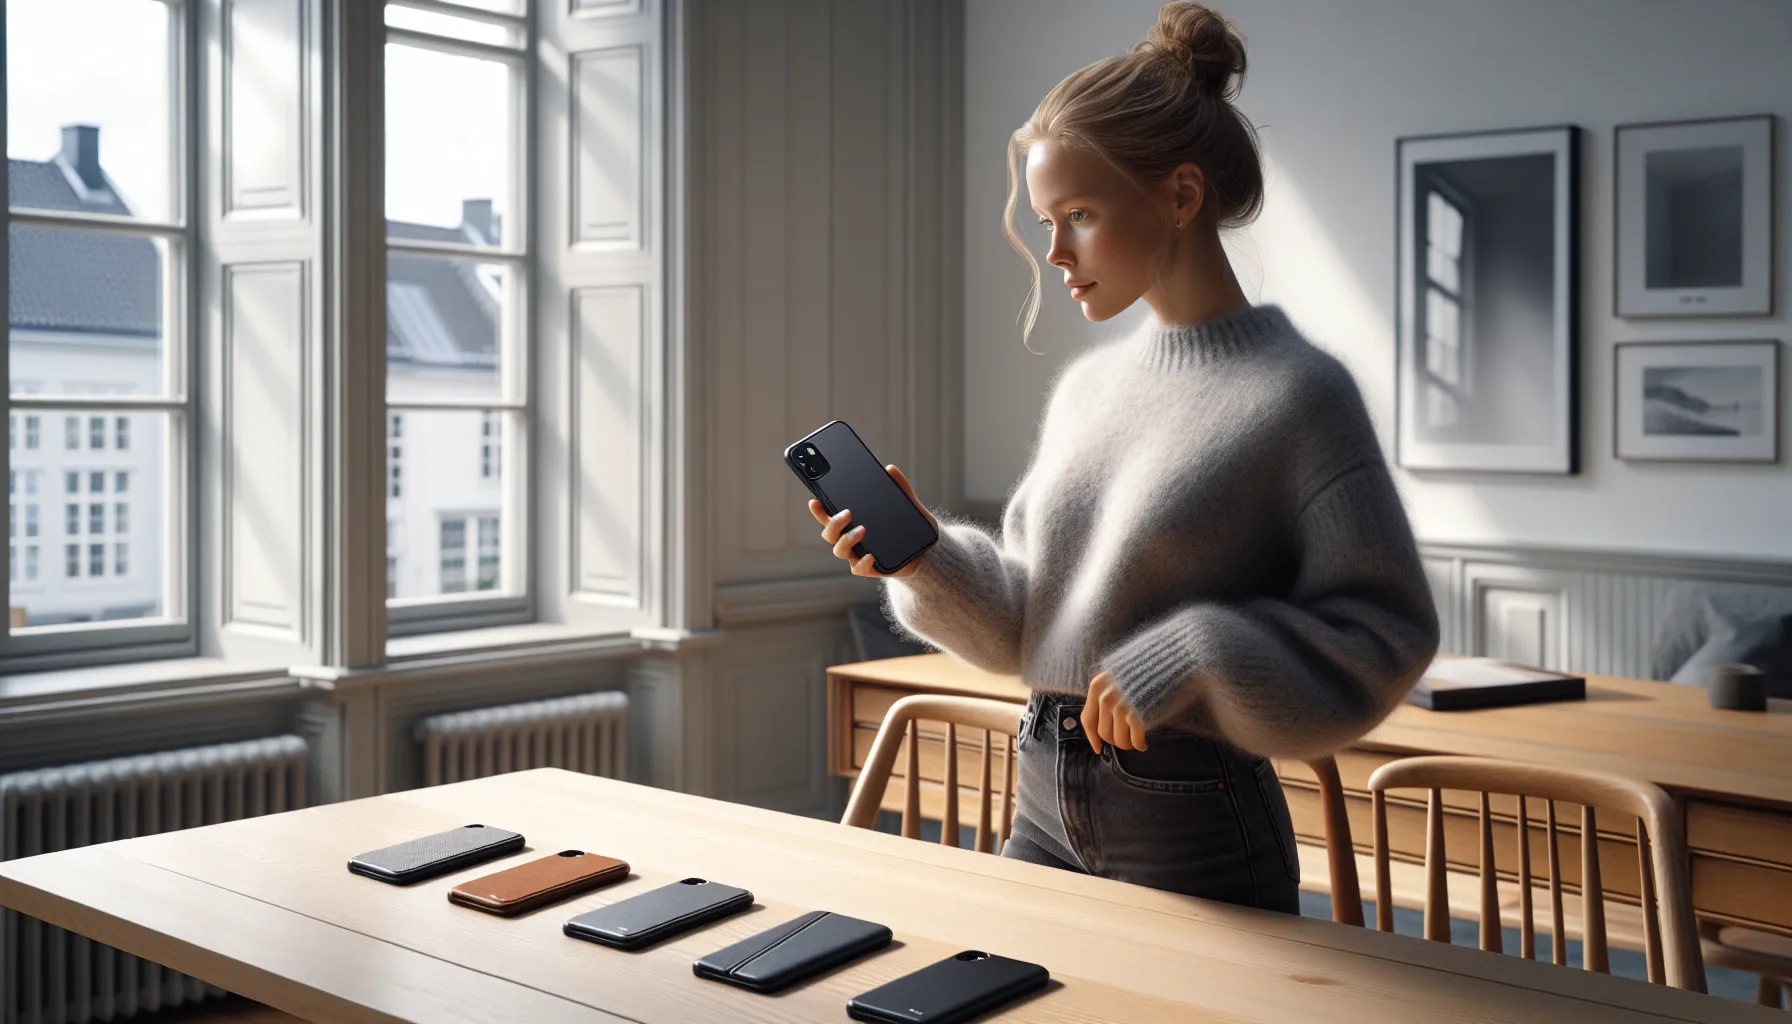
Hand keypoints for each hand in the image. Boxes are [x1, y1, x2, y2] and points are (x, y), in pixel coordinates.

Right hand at [808, 464, 936, 578]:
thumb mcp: (907, 505)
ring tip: (862, 530)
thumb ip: (900, 487)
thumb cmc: (908, 527)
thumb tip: (890, 469)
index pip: (830, 516)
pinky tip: (871, 555)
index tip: (814, 501)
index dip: (819, 511)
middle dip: (833, 523)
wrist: (925, 552)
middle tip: (847, 512)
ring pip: (840, 551)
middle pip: (829, 534)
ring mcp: (858, 555)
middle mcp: (850, 540)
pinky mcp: (870, 569)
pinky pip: (858, 569)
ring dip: (847, 540)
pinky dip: (862, 563)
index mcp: (852, 524)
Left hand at [1082, 671, 1147, 753]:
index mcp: (1098, 686)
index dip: (1092, 737)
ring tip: (1136, 741)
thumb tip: (1104, 720)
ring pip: (1119, 740)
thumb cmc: (1146, 666)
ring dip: (1128, 744)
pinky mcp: (1137, 714)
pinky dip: (1139, 744)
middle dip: (1116, 741)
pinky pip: (1135, 740)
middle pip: (1104, 733)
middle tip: (1127, 741)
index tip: (1098, 748)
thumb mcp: (1118, 675)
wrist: (1168, 659)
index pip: (1088, 719)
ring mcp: (1121, 706)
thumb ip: (1108, 693)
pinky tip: (1144, 743)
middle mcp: (1106, 696)